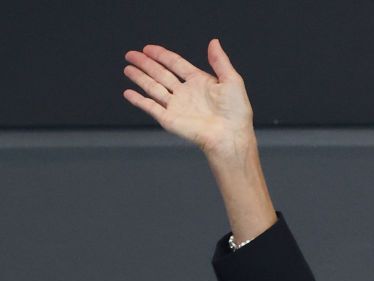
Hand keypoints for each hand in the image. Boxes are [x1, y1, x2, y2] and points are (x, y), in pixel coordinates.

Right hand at [123, 39, 255, 159]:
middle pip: (160, 73)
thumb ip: (220, 61)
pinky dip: (138, 100)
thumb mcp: (232, 80)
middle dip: (145, 63)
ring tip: (127, 68)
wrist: (230, 136)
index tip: (148, 48)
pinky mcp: (170, 119)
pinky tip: (128, 92)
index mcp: (199, 82)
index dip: (162, 55)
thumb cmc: (236, 112)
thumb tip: (214, 42)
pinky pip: (150, 107)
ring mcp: (177, 106)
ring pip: (153, 87)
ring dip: (139, 77)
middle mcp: (186, 93)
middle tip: (131, 54)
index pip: (176, 64)